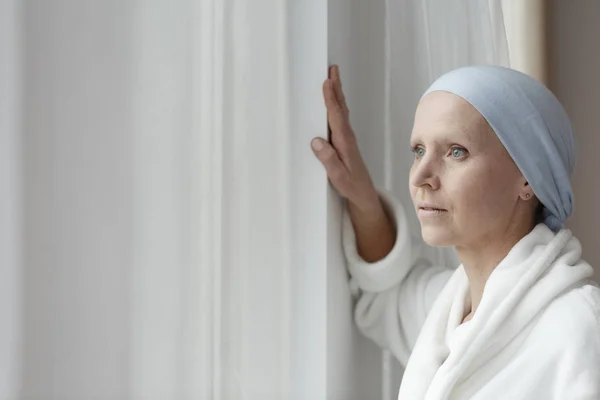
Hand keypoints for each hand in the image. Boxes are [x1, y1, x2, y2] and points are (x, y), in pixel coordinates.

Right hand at [311, 65, 378, 211]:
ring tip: (332, 77)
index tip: (327, 83)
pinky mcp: (344, 140)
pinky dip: (336, 104)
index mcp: (344, 142)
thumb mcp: (338, 176)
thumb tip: (317, 141)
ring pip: (341, 110)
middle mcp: (347, 136)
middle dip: (336, 88)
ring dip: (337, 93)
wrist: (363, 193)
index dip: (331, 99)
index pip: (336, 117)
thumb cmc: (350, 185)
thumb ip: (328, 159)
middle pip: (340, 107)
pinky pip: (340, 117)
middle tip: (332, 69)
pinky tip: (334, 100)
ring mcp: (347, 137)